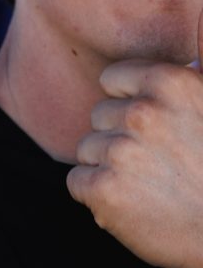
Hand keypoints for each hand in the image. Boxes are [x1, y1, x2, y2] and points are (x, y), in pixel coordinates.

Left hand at [67, 10, 202, 267]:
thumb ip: (190, 80)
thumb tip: (187, 60)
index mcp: (170, 83)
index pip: (112, 78)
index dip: (127, 103)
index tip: (149, 127)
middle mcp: (142, 112)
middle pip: (99, 115)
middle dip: (119, 138)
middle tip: (157, 165)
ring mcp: (121, 151)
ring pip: (88, 149)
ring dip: (109, 168)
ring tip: (150, 188)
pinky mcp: (104, 190)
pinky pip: (78, 181)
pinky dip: (97, 196)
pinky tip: (133, 206)